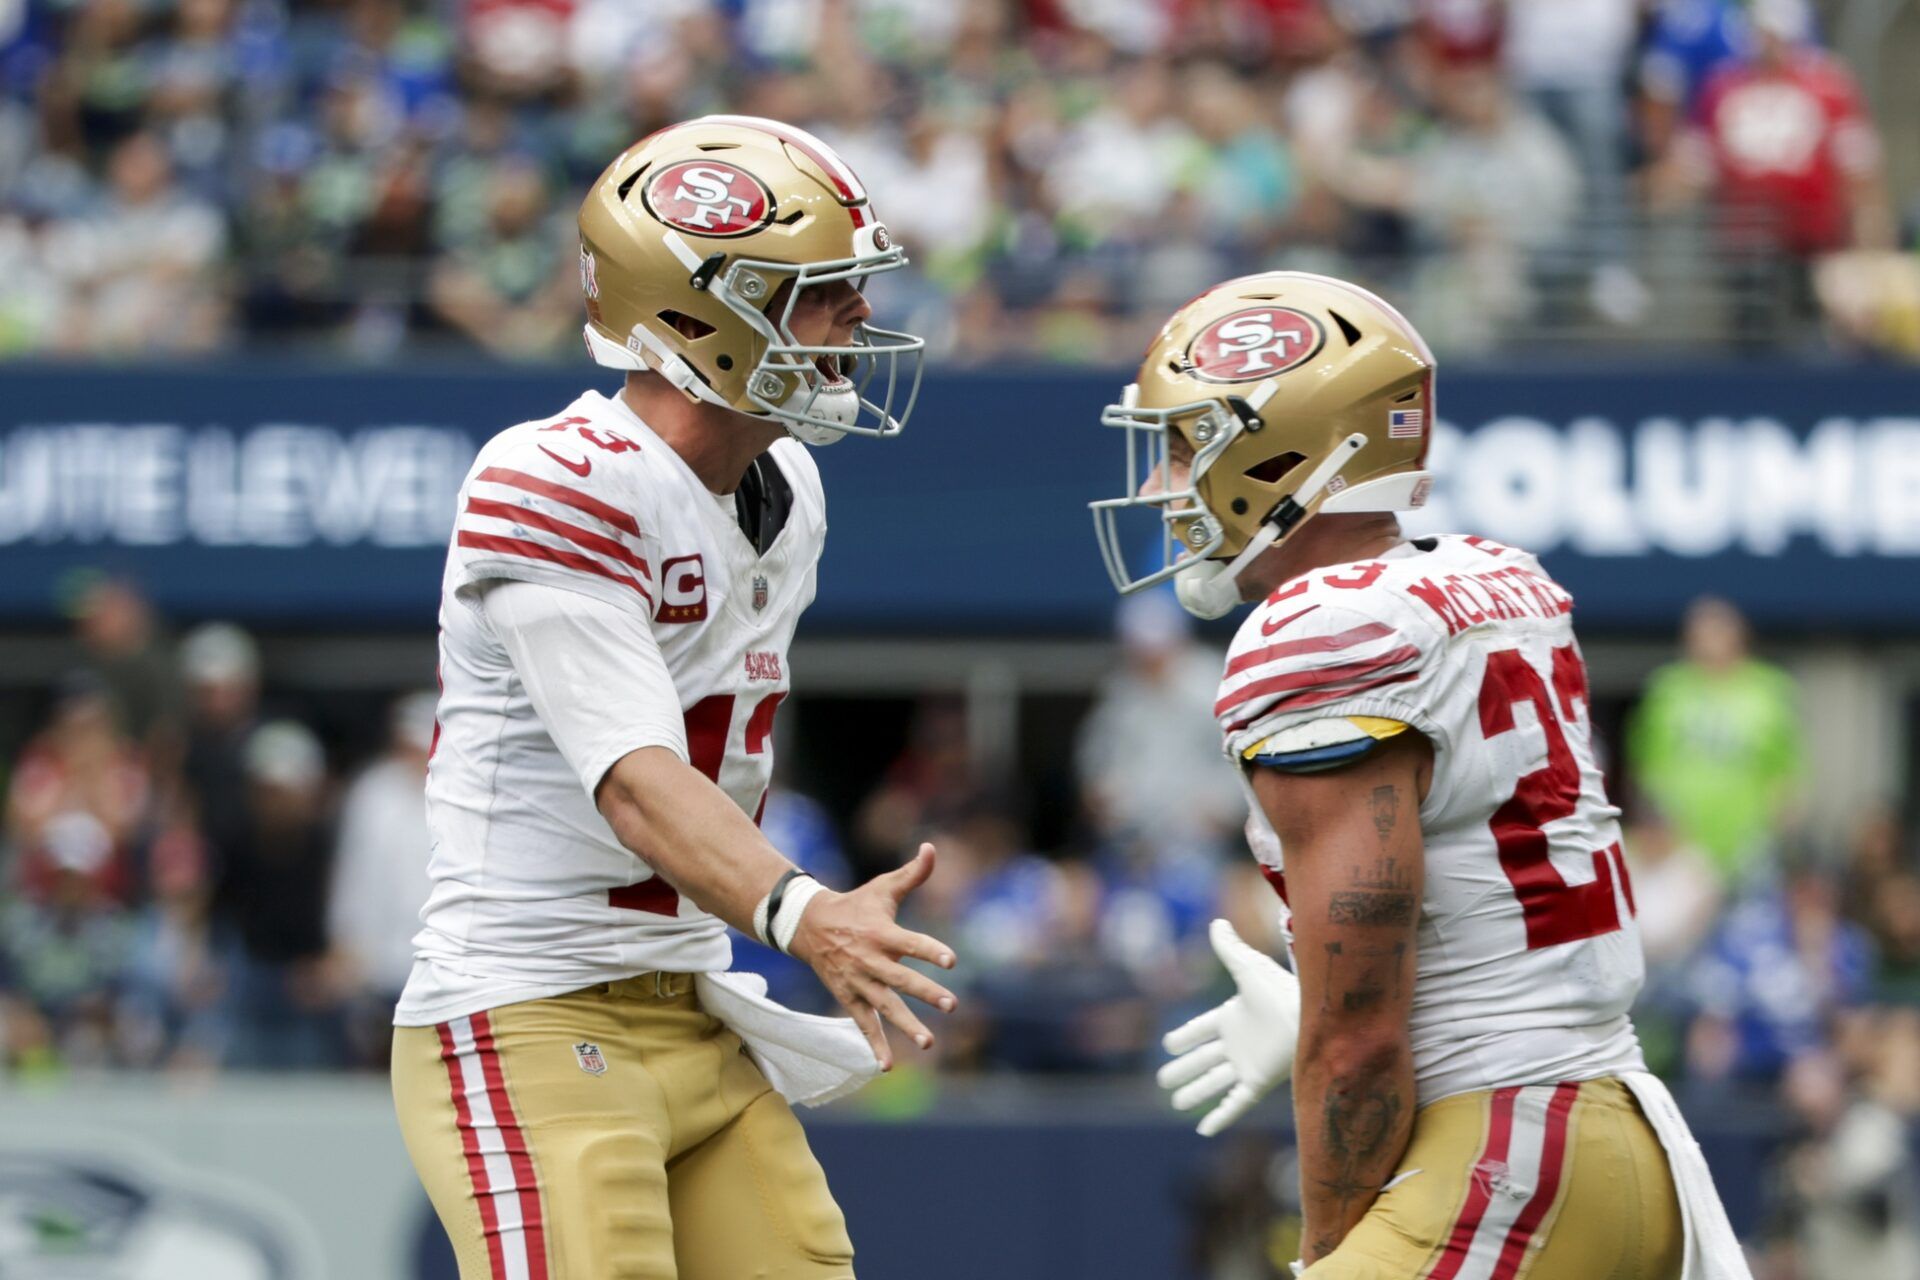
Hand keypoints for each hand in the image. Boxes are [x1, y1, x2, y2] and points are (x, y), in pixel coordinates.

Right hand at [787, 843, 957, 1069]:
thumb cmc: (855, 905)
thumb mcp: (882, 887)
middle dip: (925, 993)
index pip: (910, 943)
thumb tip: (932, 847)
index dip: (931, 951)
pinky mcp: (849, 998)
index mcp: (881, 933)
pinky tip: (888, 1065)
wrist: (808, 926)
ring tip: (930, 1042)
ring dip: (906, 1025)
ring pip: (885, 1007)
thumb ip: (912, 873)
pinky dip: (875, 1045)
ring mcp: (858, 982)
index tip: (952, 961)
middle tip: (951, 1005)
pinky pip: (864, 1024)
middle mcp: (870, 960)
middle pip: (901, 980)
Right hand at [1158, 918, 1300, 1135]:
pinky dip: (1220, 1117)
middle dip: (1183, 1069)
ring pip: (1213, 1082)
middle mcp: (1238, 1043)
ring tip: (1175, 1102)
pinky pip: (1235, 1103)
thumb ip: (1230, 949)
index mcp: (1233, 1016)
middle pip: (1202, 1059)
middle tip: (1161, 1080)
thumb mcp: (1249, 968)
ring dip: (1195, 1093)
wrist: (1311, 1015)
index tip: (1167, 1045)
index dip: (1184, 1037)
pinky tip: (1205, 1131)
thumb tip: (1216, 922)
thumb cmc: (1283, 989)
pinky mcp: (1259, 1082)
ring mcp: (1247, 1064)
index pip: (1201, 1029)